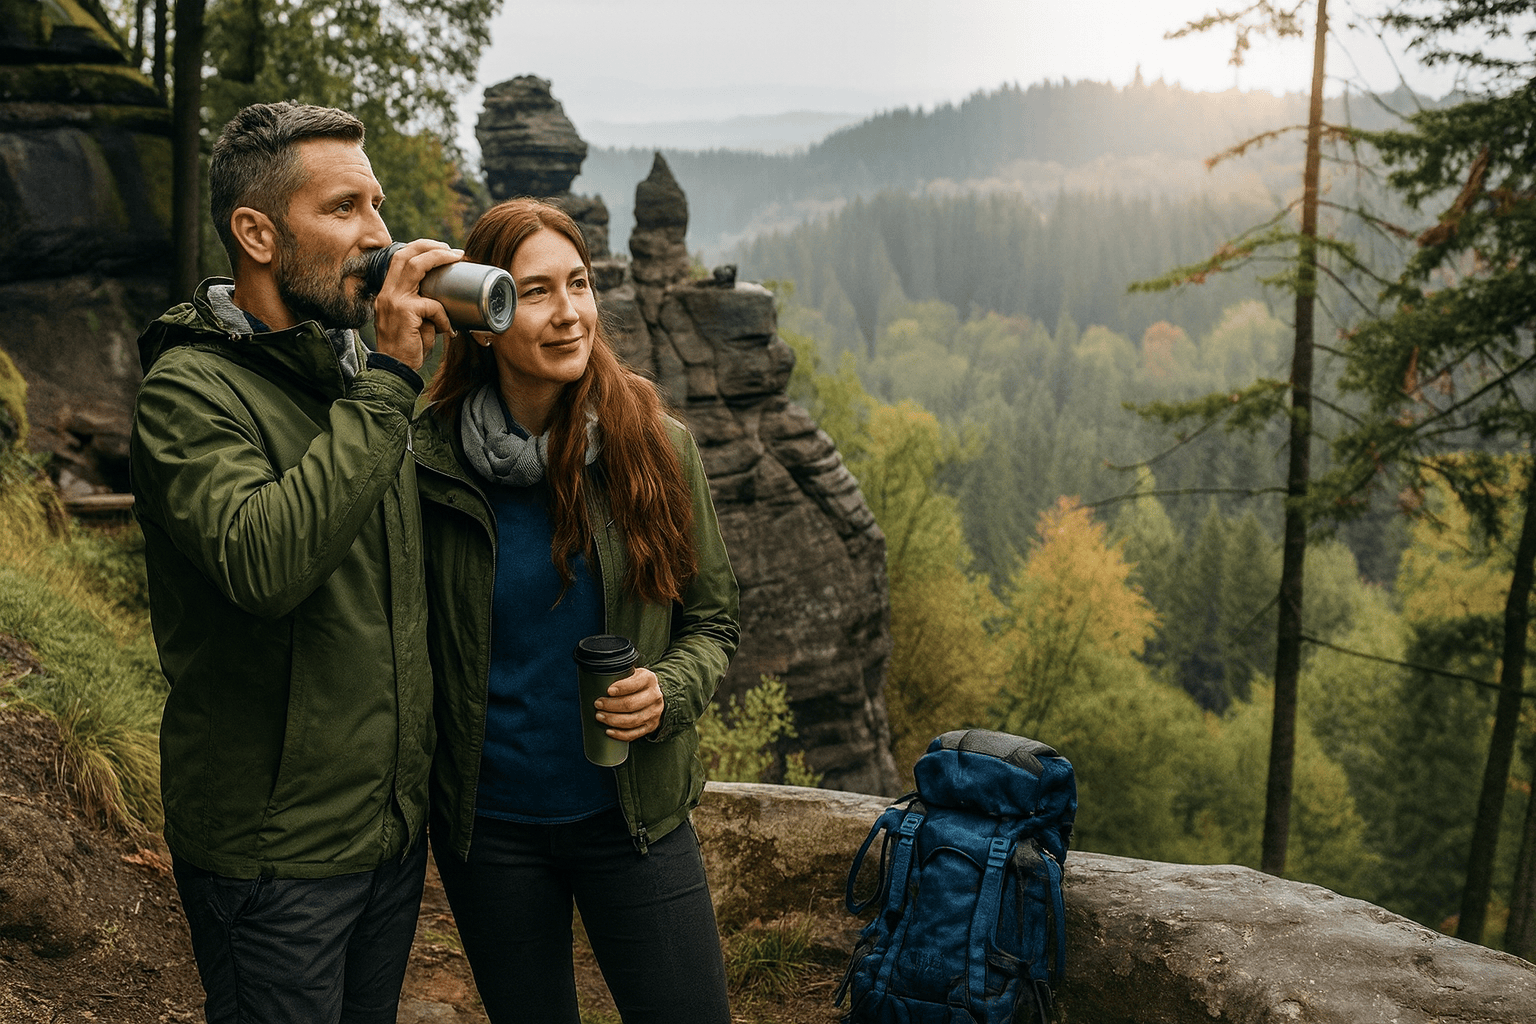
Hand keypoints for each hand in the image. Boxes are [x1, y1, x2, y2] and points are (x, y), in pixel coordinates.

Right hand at [371, 239, 461, 369]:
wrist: (395, 371)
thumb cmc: (407, 348)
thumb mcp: (413, 322)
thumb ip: (422, 306)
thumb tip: (446, 298)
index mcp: (387, 292)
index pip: (399, 259)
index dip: (419, 248)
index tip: (440, 249)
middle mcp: (387, 293)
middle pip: (405, 255)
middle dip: (430, 245)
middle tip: (452, 249)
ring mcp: (393, 300)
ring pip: (416, 267)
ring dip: (438, 259)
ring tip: (456, 259)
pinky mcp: (405, 312)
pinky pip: (433, 305)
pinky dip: (444, 317)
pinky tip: (448, 331)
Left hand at [595, 668, 664, 740]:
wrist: (652, 695)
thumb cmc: (635, 683)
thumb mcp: (632, 673)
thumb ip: (619, 675)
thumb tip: (597, 681)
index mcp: (649, 679)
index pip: (635, 684)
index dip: (621, 688)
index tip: (608, 691)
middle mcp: (654, 696)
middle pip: (631, 704)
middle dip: (611, 705)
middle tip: (598, 704)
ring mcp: (654, 713)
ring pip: (632, 720)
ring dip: (613, 720)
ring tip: (599, 716)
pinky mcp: (650, 726)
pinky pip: (634, 734)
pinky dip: (620, 734)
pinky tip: (609, 731)